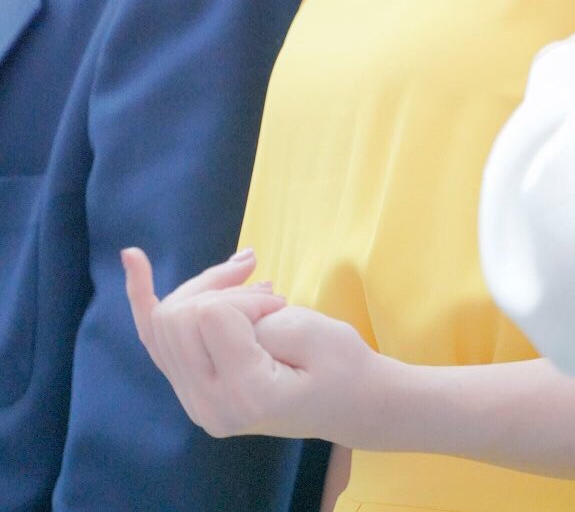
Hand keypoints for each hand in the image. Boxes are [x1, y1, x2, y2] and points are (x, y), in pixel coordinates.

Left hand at [122, 247, 392, 443]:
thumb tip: (214, 308)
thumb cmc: (341, 364)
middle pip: (179, 316)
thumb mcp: (313, 332)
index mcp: (241, 396)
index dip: (246, 297)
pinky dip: (143, 297)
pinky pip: (155, 340)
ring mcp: (196, 401)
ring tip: (247, 278)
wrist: (350, 401)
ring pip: (167, 319)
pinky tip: (134, 258)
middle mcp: (208, 406)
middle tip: (263, 285)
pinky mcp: (193, 388)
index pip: (212, 317)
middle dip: (219, 288)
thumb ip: (260, 318)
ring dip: (204, 288)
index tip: (280, 305)